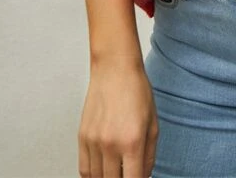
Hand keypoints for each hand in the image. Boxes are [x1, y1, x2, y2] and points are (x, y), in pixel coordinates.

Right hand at [78, 58, 157, 177]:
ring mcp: (94, 141)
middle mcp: (110, 144)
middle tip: (129, 173)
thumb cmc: (136, 91)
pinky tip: (102, 172)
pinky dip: (92, 176)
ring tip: (117, 172)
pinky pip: (84, 169)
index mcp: (132, 141)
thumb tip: (144, 177)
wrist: (115, 68)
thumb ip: (149, 157)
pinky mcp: (82, 137)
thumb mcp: (153, 124)